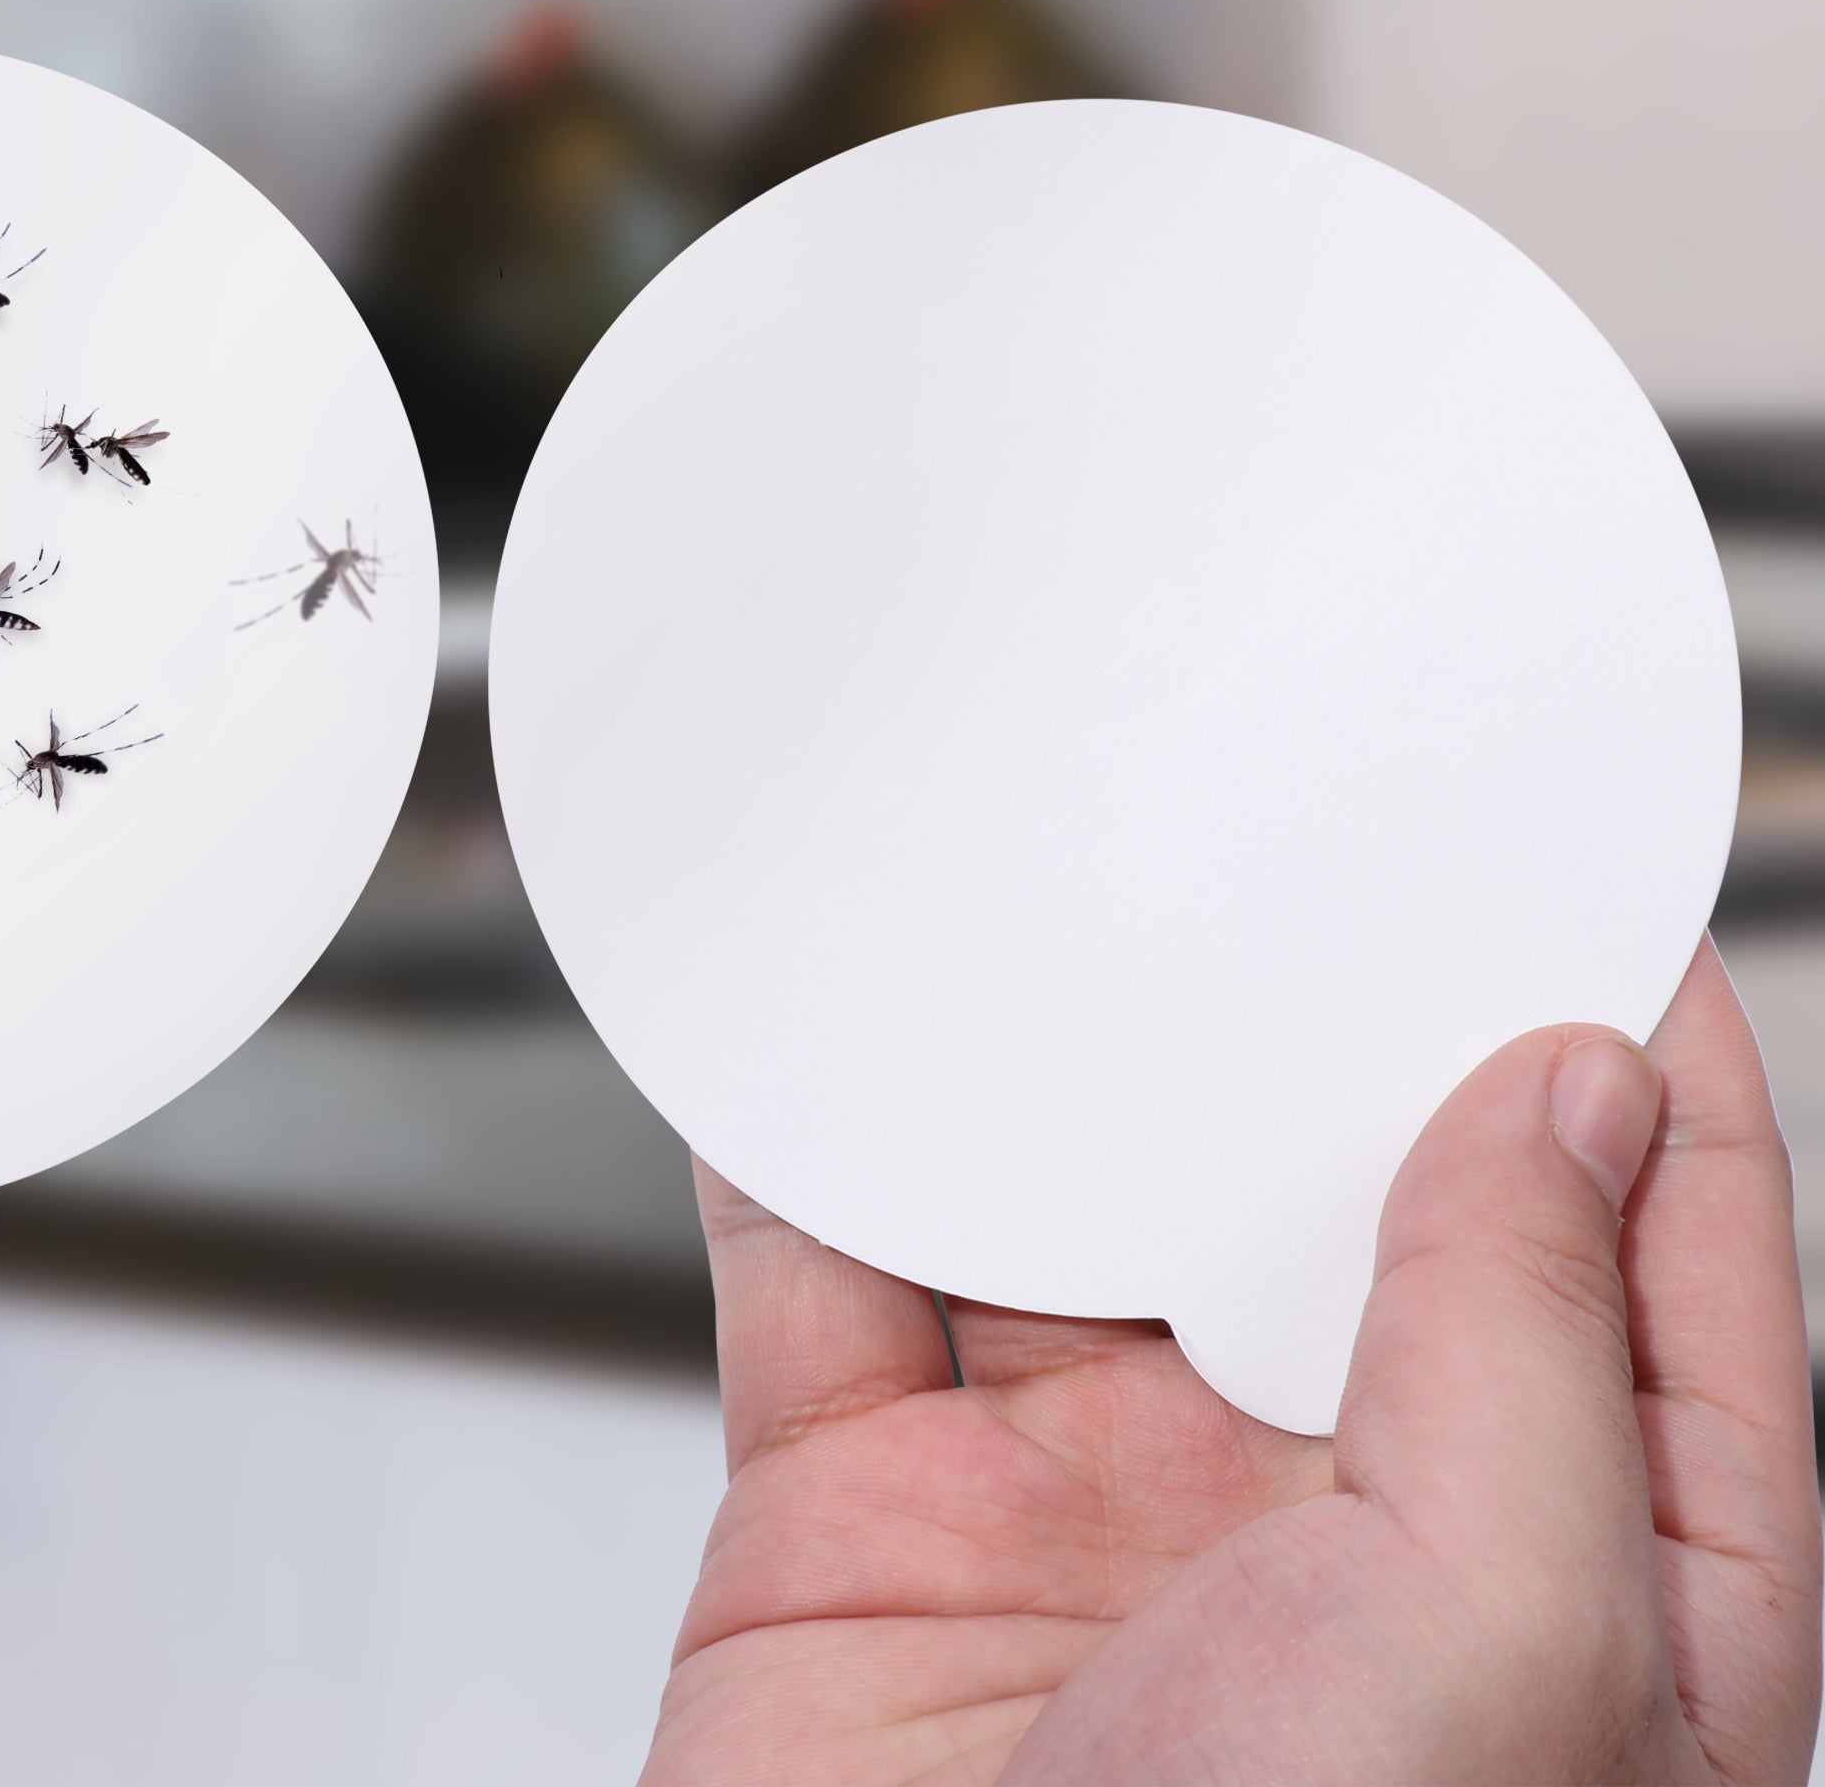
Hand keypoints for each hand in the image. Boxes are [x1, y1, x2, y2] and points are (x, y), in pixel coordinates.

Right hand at [650, 941, 1820, 1783]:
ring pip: (1073, 1210)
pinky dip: (801, 1135)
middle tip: (1284, 811)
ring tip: (1043, 879)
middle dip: (1306, 1012)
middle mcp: (1341, 1546)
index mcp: (1580, 1599)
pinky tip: (808, 1017)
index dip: (1638, 1054)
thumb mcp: (1511, 1647)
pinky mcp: (865, 1519)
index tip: (1587, 863)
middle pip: (1340, 1199)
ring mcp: (1089, 1524)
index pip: (1658, 1266)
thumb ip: (1539, 1343)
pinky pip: (828, 1271)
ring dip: (1045, 1055)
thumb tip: (1576, 1091)